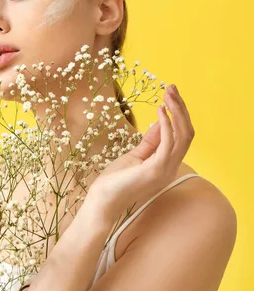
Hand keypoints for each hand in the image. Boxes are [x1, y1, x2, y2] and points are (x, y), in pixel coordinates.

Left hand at [86, 85, 194, 223]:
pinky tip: (160, 110)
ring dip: (177, 112)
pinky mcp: (155, 170)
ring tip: (168, 94)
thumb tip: (161, 121)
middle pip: (187, 133)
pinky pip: (168, 143)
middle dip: (181, 108)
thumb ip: (150, 141)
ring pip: (183, 136)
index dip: (179, 114)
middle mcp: (171, 168)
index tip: (170, 95)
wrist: (102, 202)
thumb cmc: (116, 181)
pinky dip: (166, 124)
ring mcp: (165, 170)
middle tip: (172, 88)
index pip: (183, 136)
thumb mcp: (136, 155)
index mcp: (168, 165)